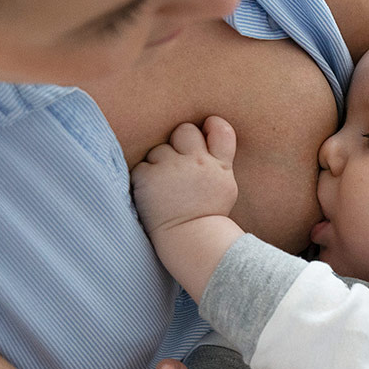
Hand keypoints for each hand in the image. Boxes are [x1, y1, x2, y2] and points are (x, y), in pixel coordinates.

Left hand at [133, 117, 239, 239]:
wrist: (190, 242)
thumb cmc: (208, 217)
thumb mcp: (226, 187)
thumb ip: (219, 162)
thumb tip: (210, 133)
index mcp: (219, 166)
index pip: (220, 129)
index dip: (212, 125)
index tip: (205, 132)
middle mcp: (197, 162)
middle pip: (185, 130)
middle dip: (179, 143)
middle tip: (177, 167)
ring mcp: (171, 168)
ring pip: (159, 149)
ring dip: (159, 163)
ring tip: (165, 188)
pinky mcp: (148, 177)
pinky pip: (142, 167)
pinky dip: (144, 180)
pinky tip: (152, 196)